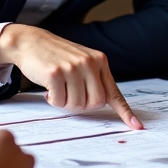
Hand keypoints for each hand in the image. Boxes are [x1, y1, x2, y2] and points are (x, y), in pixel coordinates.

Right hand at [0, 24, 142, 128]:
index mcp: (99, 60)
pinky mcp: (55, 73)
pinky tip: (49, 87)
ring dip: (65, 102)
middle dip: (82, 105)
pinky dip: (53, 100)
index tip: (137, 126)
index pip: (114, 91)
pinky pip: (59, 102)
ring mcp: (73, 67)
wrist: (30, 42)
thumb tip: (103, 103)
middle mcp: (89, 63)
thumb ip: (94, 78)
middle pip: (95, 103)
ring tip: (59, 87)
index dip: (125, 112)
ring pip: (77, 105)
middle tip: (70, 94)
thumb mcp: (81, 61)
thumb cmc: (56, 56)